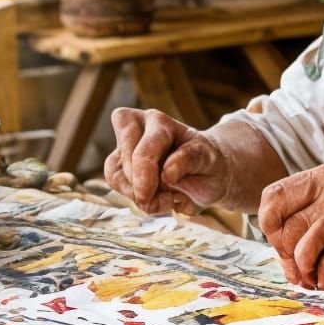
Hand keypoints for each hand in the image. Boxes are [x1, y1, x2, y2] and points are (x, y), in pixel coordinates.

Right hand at [104, 107, 232, 215]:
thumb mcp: (209, 160)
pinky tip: (154, 199)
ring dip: (136, 193)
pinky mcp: (118, 164)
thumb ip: (190, 161)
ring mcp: (124, 145)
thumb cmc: (206, 163)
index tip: (157, 196)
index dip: (146, 173)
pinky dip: (132, 196)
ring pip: (114, 173)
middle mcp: (138, 127)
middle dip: (141, 184)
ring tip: (164, 200)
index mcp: (161, 123)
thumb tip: (166, 173)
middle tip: (165, 200)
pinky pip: (114, 183)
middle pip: (126, 158)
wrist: (204, 173)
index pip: (145, 148)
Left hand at [257, 163, 323, 291]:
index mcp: (323, 176)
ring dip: (303, 271)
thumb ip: (308, 208)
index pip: (272, 198)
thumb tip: (277, 247)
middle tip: (298, 269)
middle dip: (286, 257)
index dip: (270, 226)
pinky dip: (322, 280)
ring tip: (313, 276)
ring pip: (301, 250)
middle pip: (286, 229)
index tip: (282, 242)